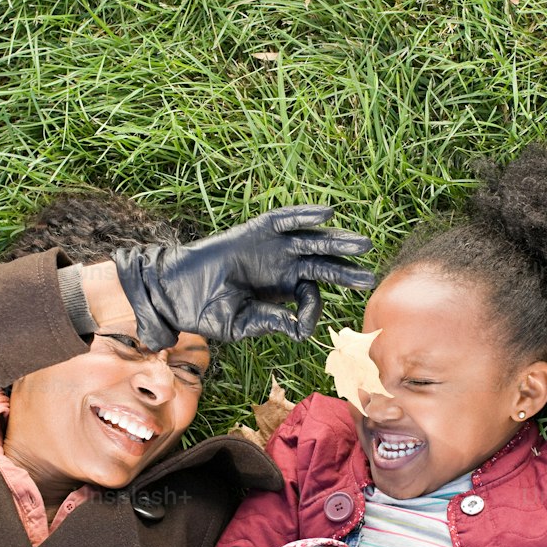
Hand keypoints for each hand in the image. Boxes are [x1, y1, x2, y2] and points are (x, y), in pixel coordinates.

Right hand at [112, 205, 373, 349]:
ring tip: (362, 246)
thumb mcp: (244, 324)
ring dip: (336, 241)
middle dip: (346, 270)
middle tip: (370, 277)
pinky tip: (327, 214)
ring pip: (311, 240)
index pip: (310, 293)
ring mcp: (271, 247)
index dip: (313, 307)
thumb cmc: (208, 311)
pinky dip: (304, 215)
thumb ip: (273, 324)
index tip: (303, 327)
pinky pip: (284, 220)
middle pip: (322, 264)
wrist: (176, 291)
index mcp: (281, 290)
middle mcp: (281, 266)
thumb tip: (303, 332)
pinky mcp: (256, 231)